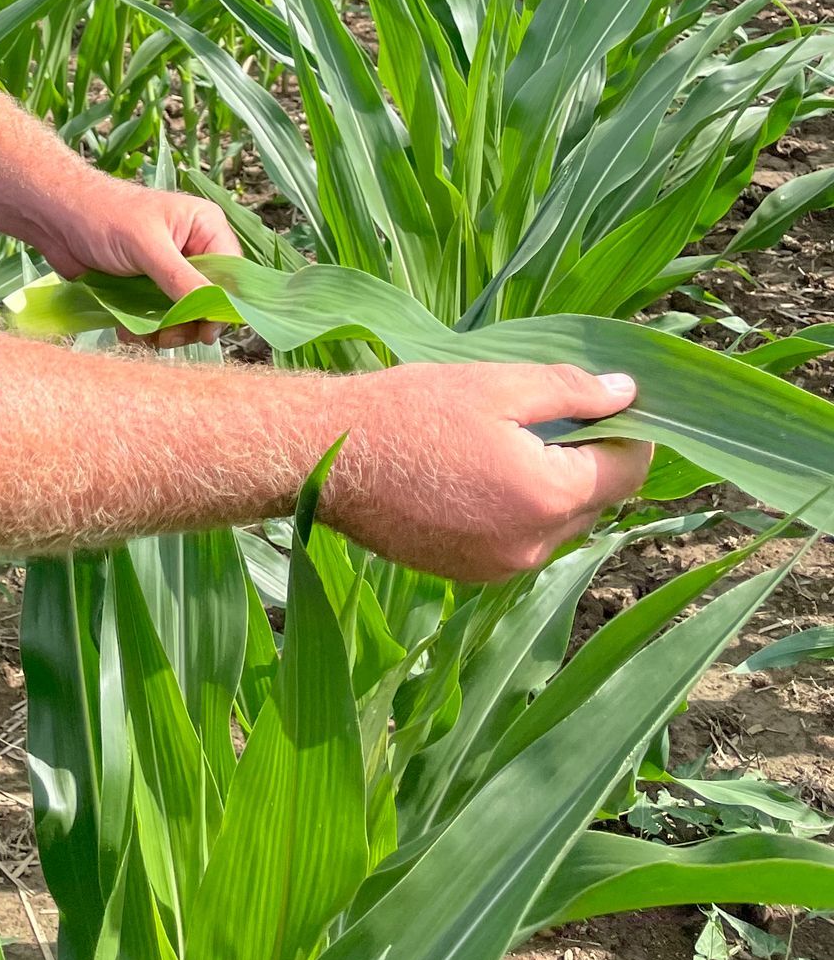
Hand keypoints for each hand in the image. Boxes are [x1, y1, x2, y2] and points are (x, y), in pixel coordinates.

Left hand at [36, 176, 242, 344]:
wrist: (55, 217)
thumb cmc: (103, 216)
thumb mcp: (147, 246)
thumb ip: (182, 280)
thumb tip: (214, 313)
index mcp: (205, 227)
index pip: (232, 276)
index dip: (221, 306)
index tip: (203, 331)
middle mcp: (193, 250)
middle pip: (210, 302)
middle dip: (188, 324)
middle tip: (165, 336)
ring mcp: (169, 272)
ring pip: (185, 317)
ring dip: (164, 332)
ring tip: (142, 333)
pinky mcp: (146, 289)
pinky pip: (160, 320)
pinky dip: (145, 330)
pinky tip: (126, 329)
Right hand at [322, 360, 654, 583]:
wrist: (331, 458)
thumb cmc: (410, 411)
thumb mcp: (495, 385)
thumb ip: (570, 390)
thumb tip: (628, 392)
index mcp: (549, 495)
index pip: (628, 469)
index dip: (628, 431)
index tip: (608, 403)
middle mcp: (535, 545)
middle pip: (595, 500)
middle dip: (587, 458)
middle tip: (547, 415)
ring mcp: (501, 567)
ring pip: (557, 524)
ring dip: (550, 487)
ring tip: (503, 443)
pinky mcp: (471, 574)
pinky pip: (519, 542)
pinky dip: (515, 511)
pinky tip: (475, 475)